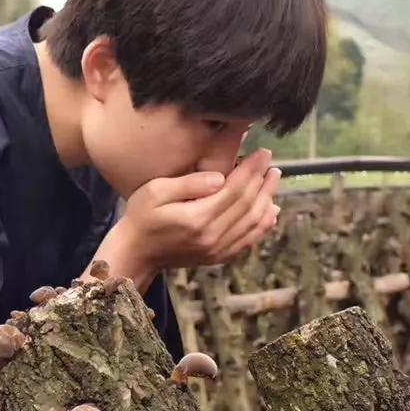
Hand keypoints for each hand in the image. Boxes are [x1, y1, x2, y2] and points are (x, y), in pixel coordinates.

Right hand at [88, 149, 280, 289]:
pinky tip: (270, 211)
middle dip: (263, 182)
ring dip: (267, 200)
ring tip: (273, 181)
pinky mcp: (218, 257)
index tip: (263, 153)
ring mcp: (217, 250)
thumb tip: (220, 178)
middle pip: (248, 205)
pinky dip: (263, 225)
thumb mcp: (155, 191)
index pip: (235, 189)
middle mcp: (212, 236)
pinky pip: (248, 240)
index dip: (252, 170)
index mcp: (198, 218)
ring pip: (253, 223)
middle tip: (271, 164)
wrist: (136, 252)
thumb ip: (189, 183)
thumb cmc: (141, 216)